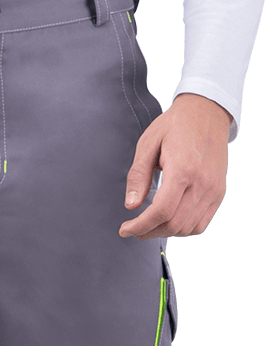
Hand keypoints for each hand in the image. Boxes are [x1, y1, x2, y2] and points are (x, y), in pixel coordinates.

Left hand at [119, 93, 231, 240]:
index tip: (125, 229)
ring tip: (150, 225)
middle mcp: (202, 183)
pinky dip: (183, 228)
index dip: (141, 226)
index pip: (161, 211)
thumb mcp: (148, 144)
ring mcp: (213, 190)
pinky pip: (202, 223)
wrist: (207, 113)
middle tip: (134, 229)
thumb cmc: (175, 126)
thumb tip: (131, 205)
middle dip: (150, 232)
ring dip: (166, 232)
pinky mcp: (219, 193)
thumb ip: (138, 176)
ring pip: (189, 228)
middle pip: (174, 224)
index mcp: (182, 169)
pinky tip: (169, 220)